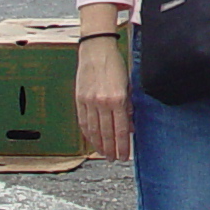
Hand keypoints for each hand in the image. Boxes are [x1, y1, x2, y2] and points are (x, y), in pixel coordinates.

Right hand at [75, 36, 131, 160]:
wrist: (96, 50)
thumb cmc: (115, 65)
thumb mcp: (128, 85)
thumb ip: (129, 107)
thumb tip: (130, 127)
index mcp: (117, 99)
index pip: (121, 129)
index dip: (123, 145)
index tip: (124, 156)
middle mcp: (102, 102)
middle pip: (106, 133)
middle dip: (111, 149)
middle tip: (114, 159)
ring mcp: (89, 102)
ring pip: (93, 130)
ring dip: (99, 145)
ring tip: (104, 154)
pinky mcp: (79, 100)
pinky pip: (83, 122)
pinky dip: (88, 134)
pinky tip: (92, 140)